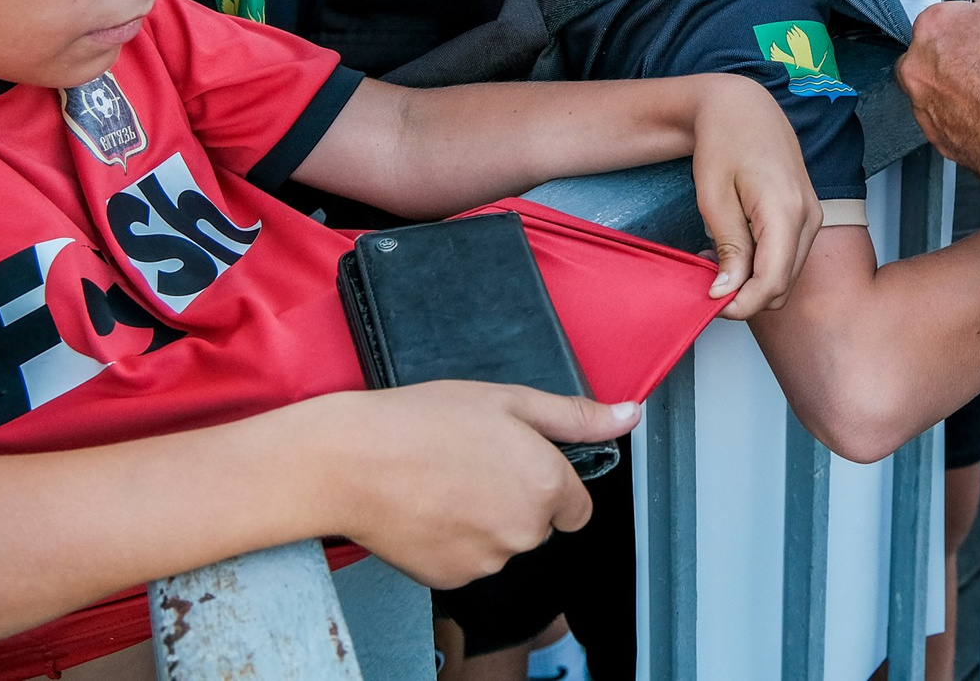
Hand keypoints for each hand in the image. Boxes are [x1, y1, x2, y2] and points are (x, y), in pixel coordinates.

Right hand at [325, 383, 637, 585]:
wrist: (350, 462)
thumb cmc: (423, 422)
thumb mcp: (509, 400)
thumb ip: (575, 415)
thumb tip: (629, 416)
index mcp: (546, 484)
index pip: (577, 506)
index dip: (549, 481)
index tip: (516, 462)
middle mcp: (525, 531)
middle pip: (538, 523)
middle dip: (515, 498)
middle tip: (470, 461)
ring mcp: (488, 560)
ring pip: (502, 543)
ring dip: (483, 520)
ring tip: (442, 480)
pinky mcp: (451, 580)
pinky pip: (467, 562)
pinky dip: (453, 541)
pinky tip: (427, 508)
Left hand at [687, 75, 822, 319]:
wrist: (744, 107)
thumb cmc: (724, 142)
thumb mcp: (714, 198)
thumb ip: (728, 249)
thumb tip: (728, 292)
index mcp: (785, 212)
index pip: (771, 283)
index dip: (740, 305)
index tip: (711, 303)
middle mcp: (809, 217)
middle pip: (782, 285)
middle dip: (745, 296)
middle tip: (707, 281)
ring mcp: (813, 216)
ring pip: (787, 275)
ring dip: (752, 280)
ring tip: (715, 260)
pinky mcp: (808, 215)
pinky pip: (789, 256)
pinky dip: (762, 264)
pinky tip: (734, 249)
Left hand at [899, 0, 979, 170]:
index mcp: (934, 26)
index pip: (939, 20)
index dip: (964, 30)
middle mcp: (918, 65)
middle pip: (927, 55)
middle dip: (950, 59)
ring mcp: (923, 104)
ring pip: (932, 90)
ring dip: (953, 90)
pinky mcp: (934, 136)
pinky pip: (942, 120)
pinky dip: (959, 118)